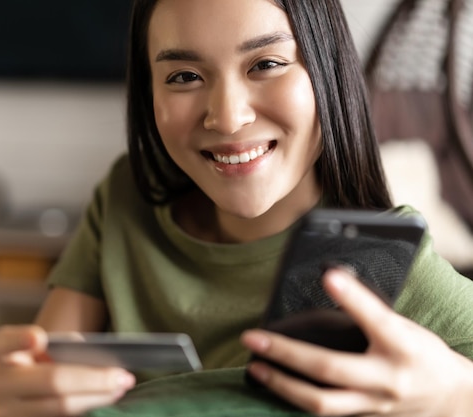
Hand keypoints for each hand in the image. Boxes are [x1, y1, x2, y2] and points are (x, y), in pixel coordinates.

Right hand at [0, 325, 135, 416]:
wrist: (30, 388)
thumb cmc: (46, 358)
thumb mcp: (50, 346)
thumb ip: (65, 346)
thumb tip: (98, 366)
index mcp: (1, 350)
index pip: (5, 342)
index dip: (21, 340)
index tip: (39, 338)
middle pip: (52, 381)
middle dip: (94, 379)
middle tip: (122, 376)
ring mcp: (6, 412)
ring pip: (60, 407)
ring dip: (97, 397)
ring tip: (121, 387)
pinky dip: (88, 410)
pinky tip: (106, 400)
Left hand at [242, 268, 472, 416]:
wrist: (450, 397)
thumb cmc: (423, 355)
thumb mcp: (405, 327)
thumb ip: (370, 315)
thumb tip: (331, 285)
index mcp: (402, 345)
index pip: (376, 318)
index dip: (352, 297)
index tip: (328, 276)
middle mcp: (386, 378)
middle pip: (329, 368)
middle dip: (285, 353)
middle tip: (253, 337)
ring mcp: (372, 403)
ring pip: (320, 401)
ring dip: (281, 384)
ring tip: (255, 367)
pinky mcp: (363, 416)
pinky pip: (325, 412)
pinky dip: (295, 399)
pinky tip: (275, 387)